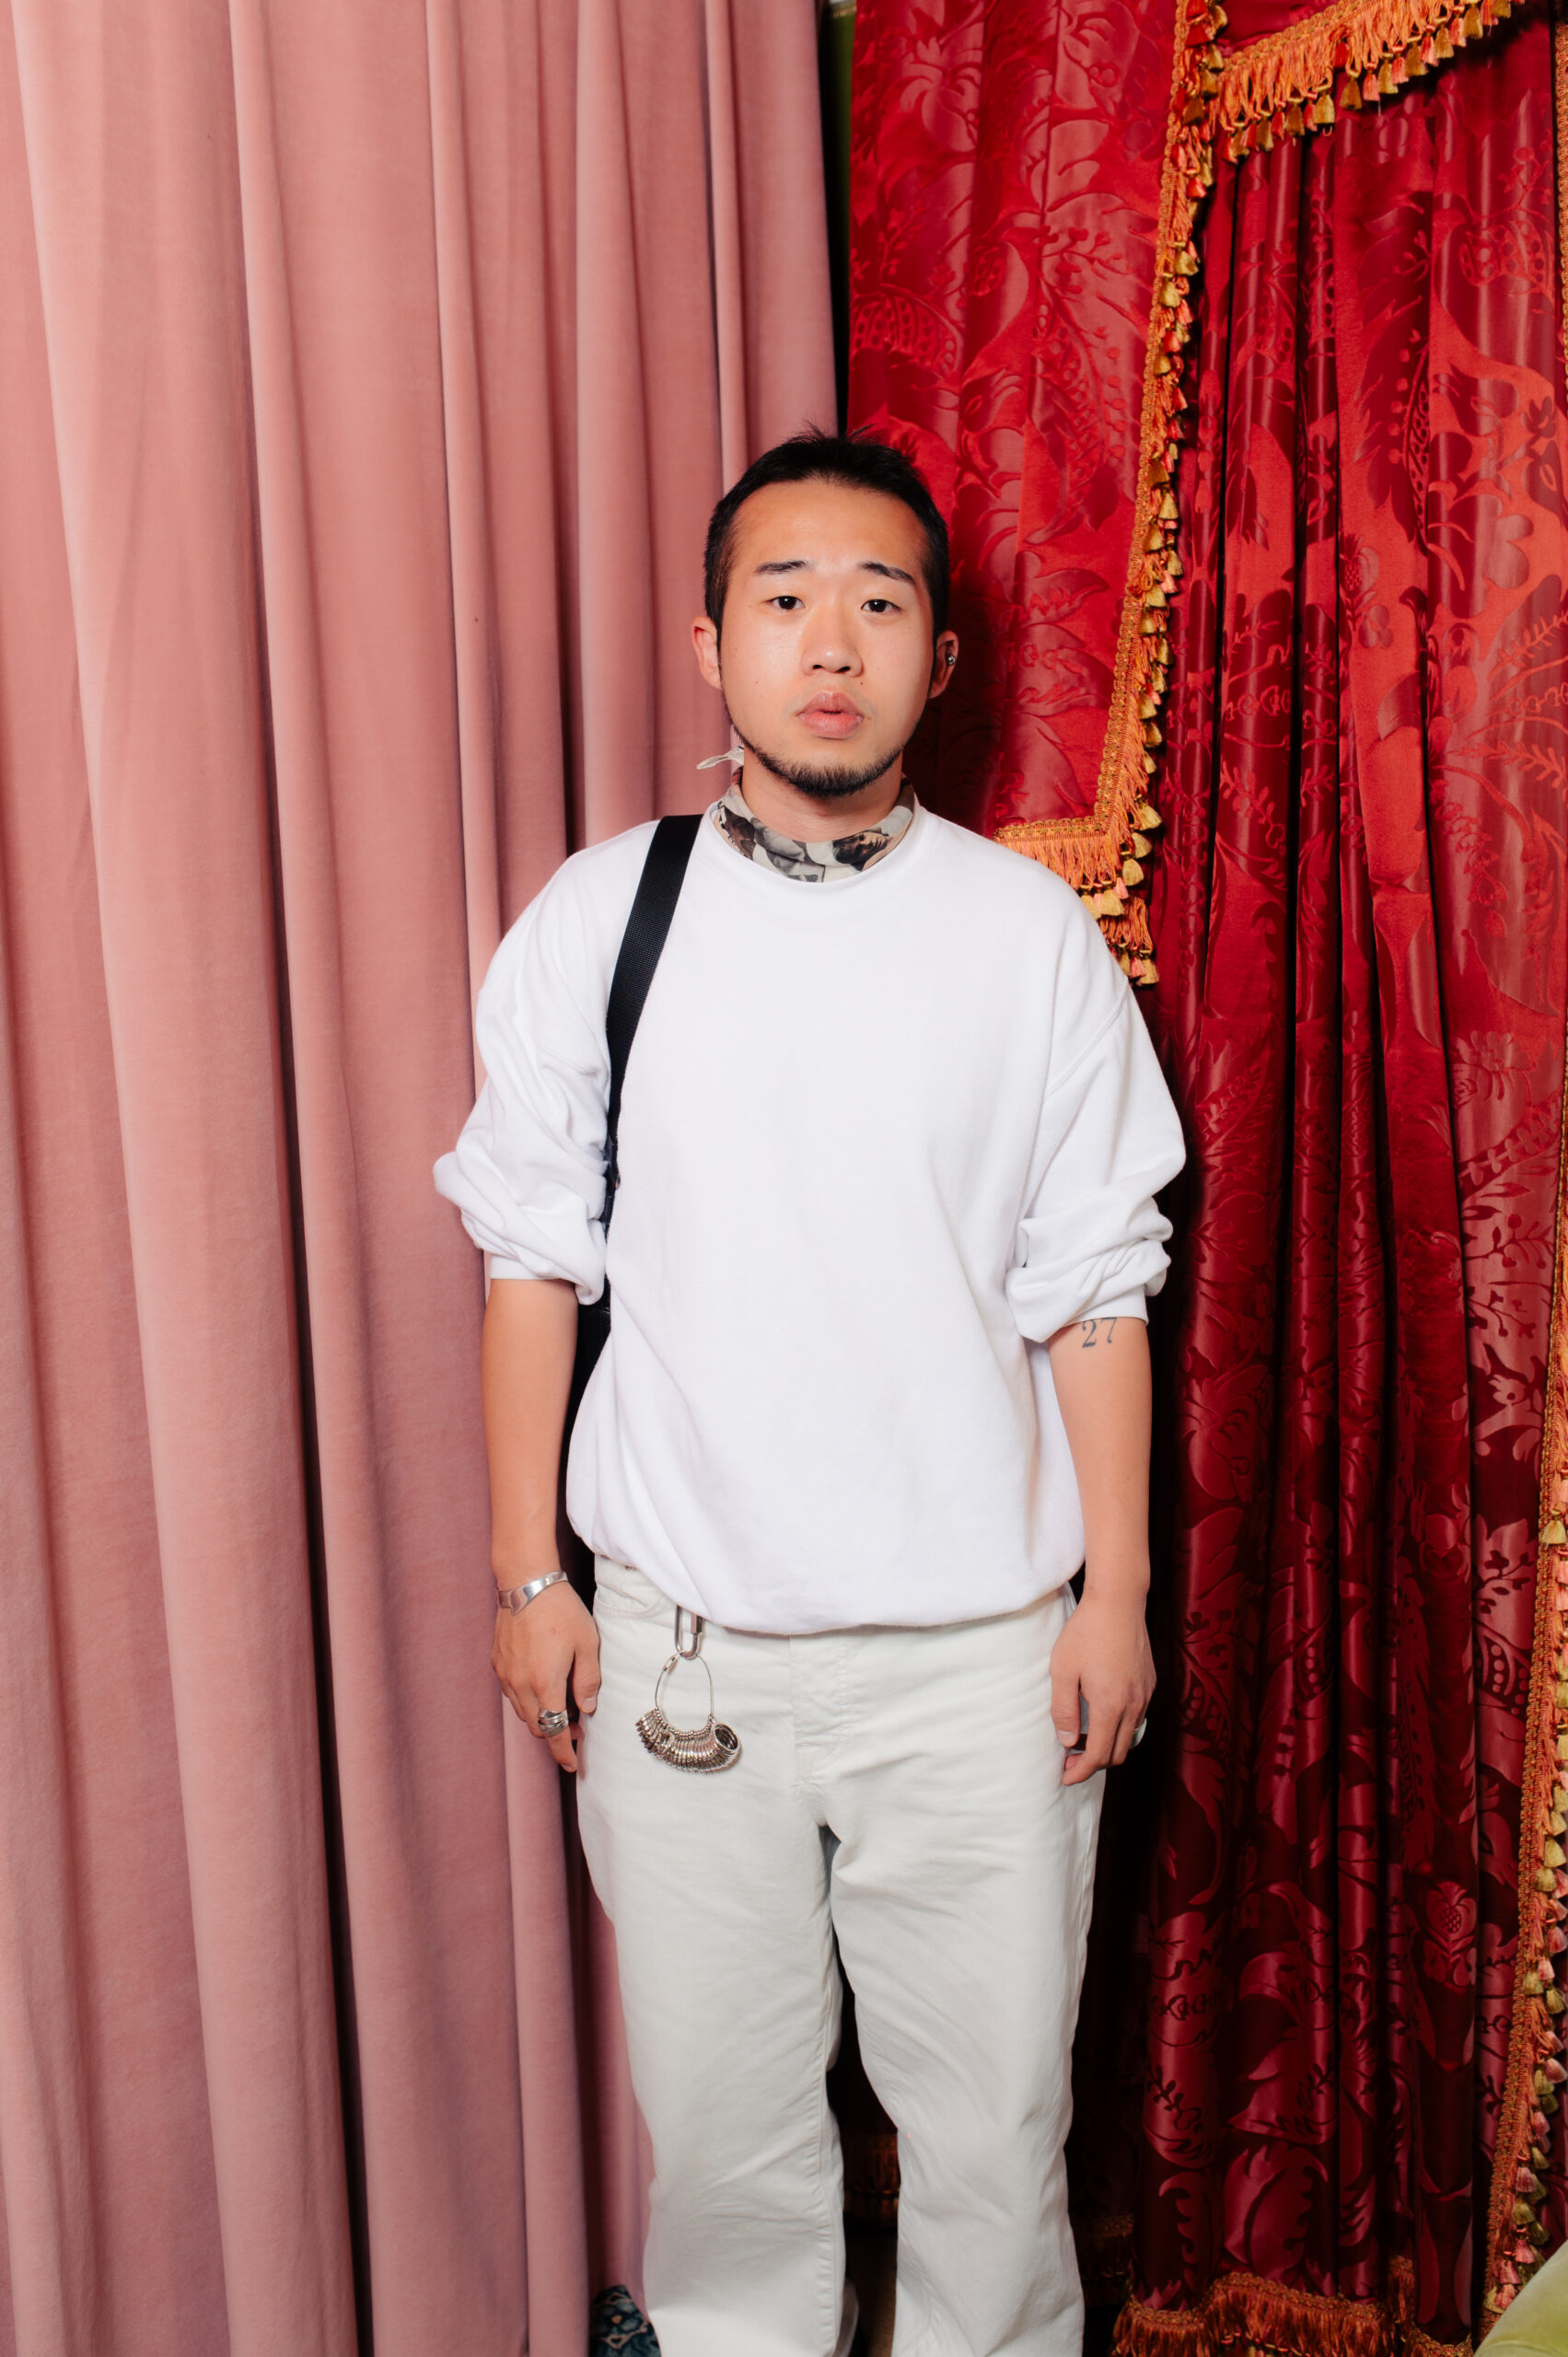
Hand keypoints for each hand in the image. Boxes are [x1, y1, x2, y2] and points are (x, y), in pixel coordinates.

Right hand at [492, 1581, 600, 1772]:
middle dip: (556, 1733)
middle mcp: (520, 1684)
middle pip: (536, 1725)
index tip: (572, 1764)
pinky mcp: (498, 1662)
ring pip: (522, 1711)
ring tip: (561, 1704)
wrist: (526, 1582)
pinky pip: (512, 1692)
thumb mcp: (588, 1644)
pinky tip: (542, 1683)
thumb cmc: (561, 1610)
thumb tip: (586, 1708)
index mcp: (545, 1683)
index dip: (562, 1752)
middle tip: (577, 1726)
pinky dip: (527, 1698)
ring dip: (541, 1715)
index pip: (553, 1731)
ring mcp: (505, 1674)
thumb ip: (588, 1680)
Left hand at [1048, 1587, 1154, 1784]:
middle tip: (1070, 1760)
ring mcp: (1145, 1695)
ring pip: (1129, 1737)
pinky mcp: (1149, 1683)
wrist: (1119, 1601)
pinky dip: (1120, 1728)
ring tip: (1083, 1739)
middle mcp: (1133, 1705)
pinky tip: (1102, 1716)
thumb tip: (1067, 1741)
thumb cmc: (1085, 1632)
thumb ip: (1063, 1709)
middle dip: (1093, 1764)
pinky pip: (1137, 1718)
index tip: (1065, 1777)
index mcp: (1110, 1705)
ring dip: (1107, 1746)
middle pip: (1117, 1754)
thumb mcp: (1062, 1670)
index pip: (1098, 1755)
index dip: (1081, 1772)